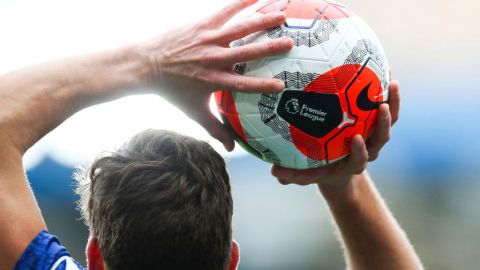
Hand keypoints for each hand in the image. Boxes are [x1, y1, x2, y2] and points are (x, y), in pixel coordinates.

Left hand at [140, 0, 292, 150]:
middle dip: (270, 48)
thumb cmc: (172, 91)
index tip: (282, 85)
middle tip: (290, 44)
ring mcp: (208, 40)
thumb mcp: (194, 112)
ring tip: (282, 15)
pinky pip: (224, 11)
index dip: (263, 85)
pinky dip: (240, 2)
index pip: (244, 84)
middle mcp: (214, 59)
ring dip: (262, 21)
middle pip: (247, 53)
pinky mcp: (201, 25)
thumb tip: (231, 149)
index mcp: (214, 80)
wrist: (146, 65)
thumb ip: (215, 129)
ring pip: (240, 29)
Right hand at [271, 81, 400, 186]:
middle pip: (381, 137)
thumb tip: (273, 172)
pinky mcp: (375, 122)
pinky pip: (385, 105)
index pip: (361, 158)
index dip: (361, 150)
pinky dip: (387, 90)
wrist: (338, 170)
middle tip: (381, 105)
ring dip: (393, 101)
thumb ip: (291, 174)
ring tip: (391, 81)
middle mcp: (367, 149)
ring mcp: (373, 134)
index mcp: (353, 162)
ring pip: (389, 120)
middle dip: (384, 123)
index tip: (356, 138)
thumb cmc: (319, 169)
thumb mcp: (305, 174)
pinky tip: (383, 69)